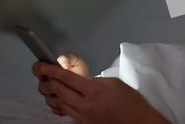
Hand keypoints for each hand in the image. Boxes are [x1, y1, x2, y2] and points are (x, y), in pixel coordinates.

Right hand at [32, 51, 89, 114]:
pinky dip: (64, 103)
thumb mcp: (75, 60)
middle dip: (53, 82)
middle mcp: (45, 84)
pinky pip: (56, 107)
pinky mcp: (55, 107)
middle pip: (42, 86)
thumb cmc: (80, 72)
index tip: (46, 66)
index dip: (40, 68)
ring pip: (49, 98)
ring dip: (60, 93)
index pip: (36, 69)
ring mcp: (49, 96)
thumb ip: (66, 57)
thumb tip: (61, 63)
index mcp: (47, 71)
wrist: (88, 85)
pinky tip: (72, 98)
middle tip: (64, 79)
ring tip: (71, 88)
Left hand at [36, 64, 169, 123]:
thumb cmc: (132, 103)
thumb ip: (96, 80)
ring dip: (56, 93)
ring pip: (62, 104)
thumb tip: (84, 81)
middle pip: (60, 91)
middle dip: (51, 81)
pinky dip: (64, 105)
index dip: (54, 71)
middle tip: (46, 74)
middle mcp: (87, 105)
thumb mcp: (115, 83)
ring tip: (54, 85)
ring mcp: (85, 117)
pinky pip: (69, 113)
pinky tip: (63, 100)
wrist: (139, 122)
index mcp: (95, 91)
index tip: (46, 66)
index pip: (68, 79)